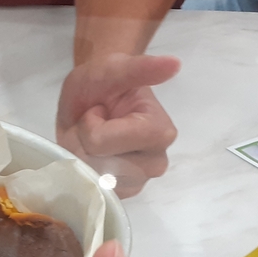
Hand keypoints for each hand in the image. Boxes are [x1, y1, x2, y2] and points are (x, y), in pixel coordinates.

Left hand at [56, 53, 179, 197]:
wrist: (92, 97)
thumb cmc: (103, 83)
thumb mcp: (112, 68)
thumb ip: (139, 68)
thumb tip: (174, 64)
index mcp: (159, 131)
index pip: (106, 142)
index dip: (91, 126)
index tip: (97, 111)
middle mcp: (156, 161)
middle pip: (101, 166)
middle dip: (85, 144)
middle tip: (93, 125)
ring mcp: (139, 180)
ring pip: (95, 180)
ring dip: (83, 158)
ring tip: (92, 139)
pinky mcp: (122, 192)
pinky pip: (94, 191)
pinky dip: (84, 173)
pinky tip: (92, 156)